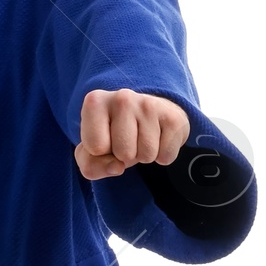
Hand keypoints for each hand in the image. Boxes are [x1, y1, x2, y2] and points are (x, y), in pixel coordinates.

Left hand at [75, 89, 190, 180]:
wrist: (150, 114)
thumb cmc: (114, 135)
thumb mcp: (92, 152)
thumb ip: (91, 166)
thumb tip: (117, 167)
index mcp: (95, 102)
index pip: (95, 147)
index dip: (101, 152)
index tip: (106, 138)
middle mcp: (122, 97)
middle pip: (123, 153)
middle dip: (125, 155)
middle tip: (128, 139)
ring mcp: (150, 105)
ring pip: (146, 156)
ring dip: (143, 156)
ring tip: (141, 137)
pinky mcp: (173, 117)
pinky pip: (166, 157)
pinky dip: (162, 156)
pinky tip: (158, 138)